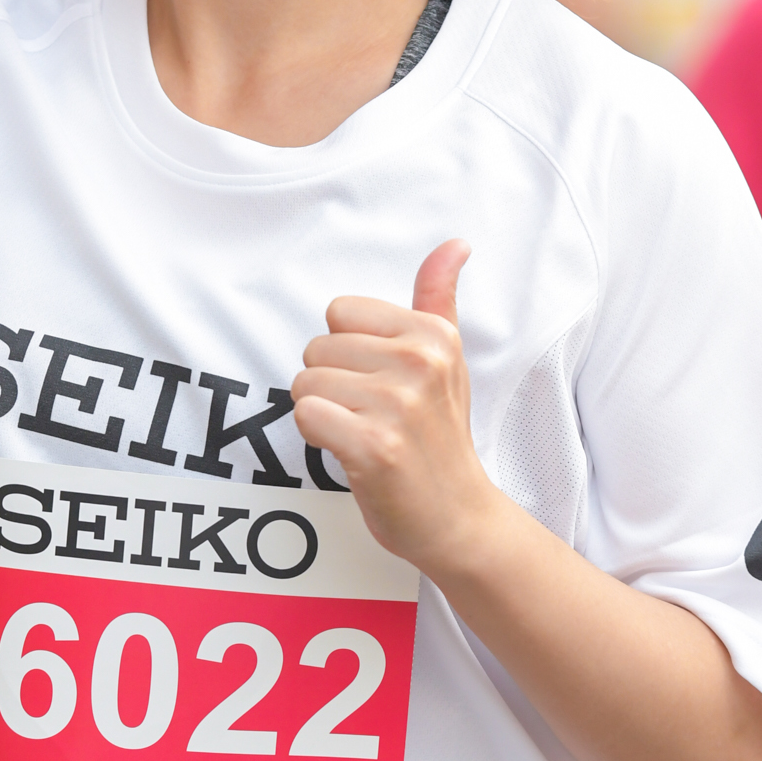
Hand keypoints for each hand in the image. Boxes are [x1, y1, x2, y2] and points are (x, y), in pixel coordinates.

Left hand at [291, 238, 493, 573]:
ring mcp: (398, 404)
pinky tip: (353, 453)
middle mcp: (420, 362)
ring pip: (304, 383)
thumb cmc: (440, 436)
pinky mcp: (375, 445)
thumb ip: (438, 298)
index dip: (346, 351)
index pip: (338, 312)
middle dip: (331, 384)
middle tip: (371, 416)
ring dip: (323, 414)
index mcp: (433, 335)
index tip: (380, 383)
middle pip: (316, 347)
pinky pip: (305, 416)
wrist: (457, 517)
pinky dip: (318, 439)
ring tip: (364, 434)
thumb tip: (455, 243)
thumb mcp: (447, 360)